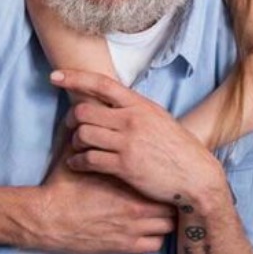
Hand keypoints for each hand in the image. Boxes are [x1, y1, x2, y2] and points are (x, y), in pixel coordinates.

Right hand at [26, 151, 174, 253]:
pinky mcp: (124, 246)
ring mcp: (132, 229)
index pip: (161, 179)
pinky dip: (155, 238)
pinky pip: (155, 245)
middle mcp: (135, 207)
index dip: (162, 177)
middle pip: (171, 203)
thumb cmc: (61, 188)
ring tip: (156, 213)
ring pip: (168, 226)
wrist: (48, 218)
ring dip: (164, 219)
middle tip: (161, 193)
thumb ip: (89, 140)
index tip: (159, 175)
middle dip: (168, 198)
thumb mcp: (76, 157)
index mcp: (126, 181)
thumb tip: (90, 115)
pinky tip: (146, 230)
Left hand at [53, 70, 225, 205]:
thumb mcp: (158, 118)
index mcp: (140, 105)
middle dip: (71, 120)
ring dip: (74, 142)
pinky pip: (88, 159)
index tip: (55, 76)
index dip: (75, 78)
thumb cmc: (177, 147)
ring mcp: (127, 143)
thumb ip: (133, 109)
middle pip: (84, 111)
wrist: (197, 177)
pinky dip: (76, 161)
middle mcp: (132, 120)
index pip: (102, 84)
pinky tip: (76, 163)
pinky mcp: (124, 166)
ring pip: (83, 135)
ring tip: (76, 147)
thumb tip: (109, 100)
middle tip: (70, 127)